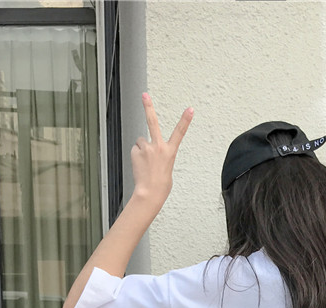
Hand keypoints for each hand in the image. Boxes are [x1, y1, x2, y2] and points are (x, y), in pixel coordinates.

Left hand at [131, 93, 192, 212]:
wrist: (150, 193)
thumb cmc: (160, 185)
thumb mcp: (167, 169)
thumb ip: (161, 156)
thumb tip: (150, 153)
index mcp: (170, 152)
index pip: (180, 133)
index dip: (185, 120)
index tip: (190, 109)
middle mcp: (158, 147)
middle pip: (152, 122)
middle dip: (148, 107)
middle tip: (145, 95)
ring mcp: (146, 148)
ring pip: (141, 142)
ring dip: (142, 150)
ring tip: (145, 163)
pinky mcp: (136, 152)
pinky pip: (135, 150)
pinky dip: (136, 156)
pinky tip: (139, 165)